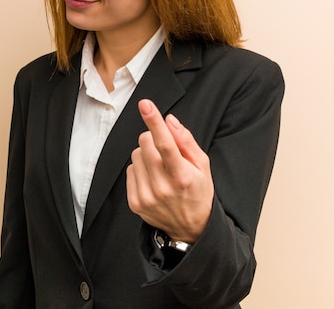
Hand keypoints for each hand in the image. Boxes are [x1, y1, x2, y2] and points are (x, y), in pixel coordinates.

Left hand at [126, 99, 213, 243]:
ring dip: (146, 155)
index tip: (145, 104)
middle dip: (153, 139)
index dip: (155, 122)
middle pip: (145, 143)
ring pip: (136, 155)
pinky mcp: (135, 202)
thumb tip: (170, 120)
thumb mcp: (203, 166)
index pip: (166, 144)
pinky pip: (130, 169)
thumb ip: (186, 141)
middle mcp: (163, 187)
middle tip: (165, 150)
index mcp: (182, 176)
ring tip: (160, 168)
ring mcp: (147, 196)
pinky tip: (152, 179)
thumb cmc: (198, 191)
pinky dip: (140, 169)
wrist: (190, 229)